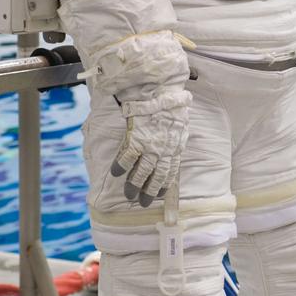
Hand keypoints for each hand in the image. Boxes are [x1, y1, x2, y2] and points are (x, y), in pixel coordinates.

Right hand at [110, 88, 189, 206]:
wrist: (161, 93)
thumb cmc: (171, 108)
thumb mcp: (180, 128)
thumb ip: (175, 142)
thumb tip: (173, 150)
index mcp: (175, 148)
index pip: (170, 173)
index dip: (164, 186)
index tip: (159, 195)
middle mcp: (163, 151)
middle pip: (156, 177)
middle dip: (149, 192)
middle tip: (142, 202)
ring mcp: (150, 146)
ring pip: (141, 172)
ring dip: (134, 185)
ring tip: (128, 194)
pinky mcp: (136, 139)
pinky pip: (127, 158)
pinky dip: (121, 167)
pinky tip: (116, 174)